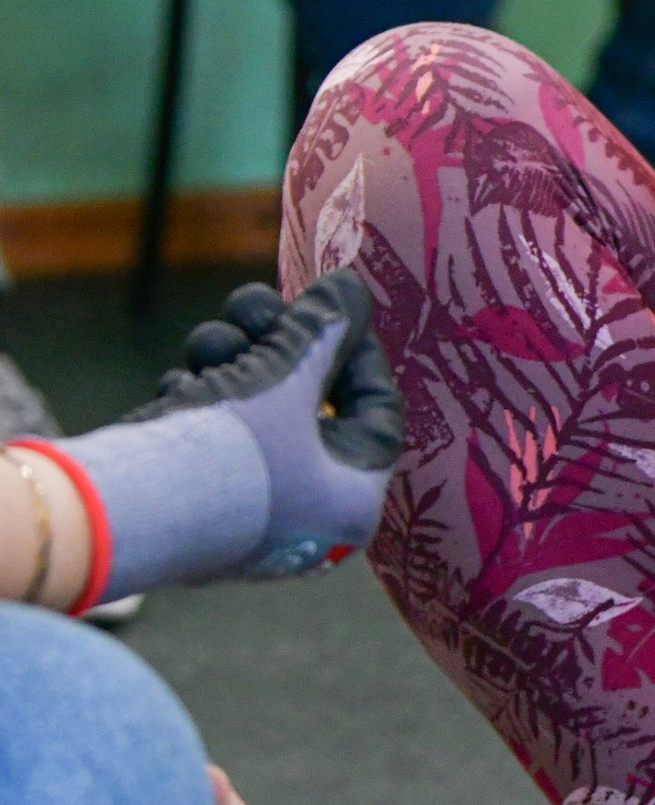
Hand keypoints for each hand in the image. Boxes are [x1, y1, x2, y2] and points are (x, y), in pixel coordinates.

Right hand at [66, 271, 408, 598]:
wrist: (127, 511)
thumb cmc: (231, 452)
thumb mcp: (288, 378)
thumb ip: (324, 330)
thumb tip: (353, 289)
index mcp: (353, 499)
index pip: (377, 412)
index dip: (358, 352)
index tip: (333, 310)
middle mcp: (309, 515)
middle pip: (311, 404)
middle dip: (278, 345)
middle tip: (254, 307)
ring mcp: (251, 513)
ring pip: (256, 412)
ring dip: (231, 363)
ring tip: (210, 348)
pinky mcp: (199, 505)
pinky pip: (216, 438)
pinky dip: (200, 401)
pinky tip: (180, 390)